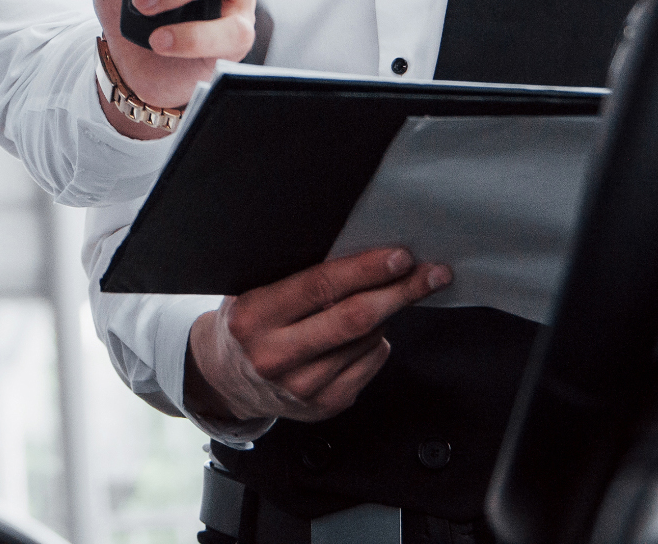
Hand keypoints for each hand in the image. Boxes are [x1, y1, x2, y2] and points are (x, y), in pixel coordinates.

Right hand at [185, 248, 452, 424]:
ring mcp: (301, 388)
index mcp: (254, 315)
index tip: (399, 256)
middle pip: (353, 320)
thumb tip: (359, 250)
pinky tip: (374, 329)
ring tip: (395, 292)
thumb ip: (294, 275)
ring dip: (389, 314)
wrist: (226, 377)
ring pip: (366, 342)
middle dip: (399, 292)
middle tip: (431, 273)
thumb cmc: (248, 319)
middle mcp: (276, 356)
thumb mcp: (252, 287)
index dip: (365, 270)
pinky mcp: (322, 406)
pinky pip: (368, 366)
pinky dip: (379, 342)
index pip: (319, 287)